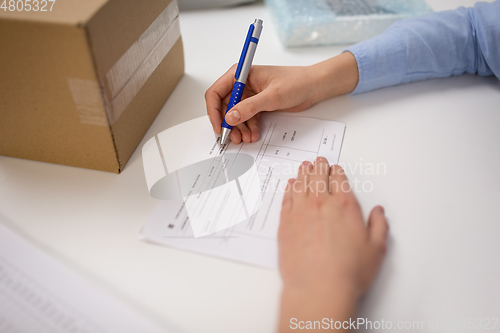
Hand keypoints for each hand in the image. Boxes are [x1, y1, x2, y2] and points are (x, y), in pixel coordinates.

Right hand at [205, 52, 358, 144]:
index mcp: (240, 74)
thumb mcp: (272, 96)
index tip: (219, 126)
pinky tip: (253, 135)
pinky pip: (247, 118)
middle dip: (228, 124)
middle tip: (233, 138)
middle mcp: (242, 84)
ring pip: (236, 115)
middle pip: (224, 106)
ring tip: (246, 139)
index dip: (214, 111)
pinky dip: (248, 128)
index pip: (216, 92)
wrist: (314, 87)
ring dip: (239, 128)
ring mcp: (249, 95)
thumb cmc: (296, 82)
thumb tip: (230, 117)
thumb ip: (250, 107)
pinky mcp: (258, 104)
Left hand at [278, 157, 387, 331]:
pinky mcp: (285, 224)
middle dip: (319, 167)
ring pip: (300, 185)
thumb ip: (378, 226)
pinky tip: (290, 185)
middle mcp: (321, 204)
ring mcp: (300, 212)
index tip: (335, 168)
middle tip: (318, 160)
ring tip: (304, 167)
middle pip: (318, 177)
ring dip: (303, 173)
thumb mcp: (376, 249)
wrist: (318, 288)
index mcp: (344, 206)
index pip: (339, 180)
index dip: (337, 172)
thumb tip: (379, 212)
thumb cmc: (347, 272)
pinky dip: (289, 189)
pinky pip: (286, 199)